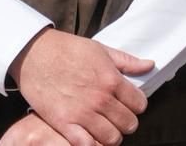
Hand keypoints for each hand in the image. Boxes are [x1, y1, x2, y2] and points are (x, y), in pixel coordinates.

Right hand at [9, 28, 153, 145]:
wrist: (35, 53)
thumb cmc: (68, 49)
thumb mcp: (102, 50)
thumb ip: (127, 61)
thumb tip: (150, 65)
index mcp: (112, 80)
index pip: (140, 104)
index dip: (137, 106)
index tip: (130, 105)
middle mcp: (100, 98)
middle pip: (128, 124)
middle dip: (126, 123)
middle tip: (118, 118)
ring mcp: (82, 113)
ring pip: (111, 139)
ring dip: (112, 136)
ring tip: (106, 129)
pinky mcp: (64, 123)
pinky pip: (86, 145)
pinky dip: (92, 144)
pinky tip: (90, 137)